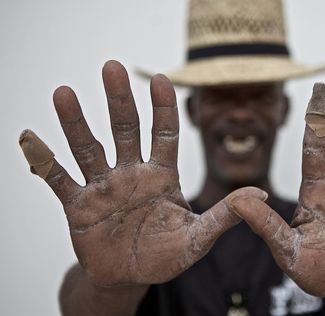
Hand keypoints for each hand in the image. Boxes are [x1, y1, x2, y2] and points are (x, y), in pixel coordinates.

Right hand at [19, 60, 265, 286]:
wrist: (131, 276)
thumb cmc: (166, 254)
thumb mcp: (197, 237)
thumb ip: (224, 215)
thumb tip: (261, 194)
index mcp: (161, 176)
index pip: (164, 134)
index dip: (163, 108)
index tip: (163, 79)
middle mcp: (131, 173)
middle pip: (125, 130)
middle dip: (119, 101)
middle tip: (111, 67)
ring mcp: (103, 187)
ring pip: (89, 148)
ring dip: (76, 122)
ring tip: (64, 93)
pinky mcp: (78, 205)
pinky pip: (58, 179)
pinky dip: (44, 161)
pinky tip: (30, 138)